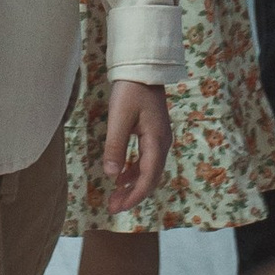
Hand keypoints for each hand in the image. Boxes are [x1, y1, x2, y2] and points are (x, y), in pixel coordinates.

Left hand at [102, 80, 170, 210]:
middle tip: (113, 207)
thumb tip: (112, 175)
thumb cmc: (131, 90)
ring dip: (133, 184)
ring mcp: (159, 138)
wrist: (143, 67)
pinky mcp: (153, 133)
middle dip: (133, 194)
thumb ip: (115, 147)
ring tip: (115, 195)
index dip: (134, 196)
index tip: (118, 207)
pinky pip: (146, 159)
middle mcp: (162, 142)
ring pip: (149, 170)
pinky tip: (120, 176)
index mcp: (156, 141)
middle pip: (151, 177)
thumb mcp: (119, 118)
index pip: (148, 177)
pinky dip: (134, 171)